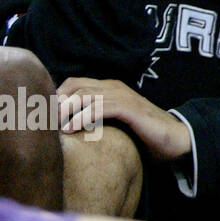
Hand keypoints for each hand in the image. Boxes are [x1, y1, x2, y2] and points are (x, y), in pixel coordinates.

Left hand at [57, 78, 191, 161]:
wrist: (176, 137)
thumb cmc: (145, 133)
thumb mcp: (116, 122)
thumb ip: (98, 118)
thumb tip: (68, 128)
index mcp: (111, 88)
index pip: (74, 83)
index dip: (56, 96)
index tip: (44, 115)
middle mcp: (116, 88)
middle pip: (75, 87)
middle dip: (56, 103)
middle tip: (43, 122)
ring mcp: (124, 97)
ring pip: (85, 95)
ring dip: (65, 111)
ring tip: (53, 126)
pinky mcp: (130, 109)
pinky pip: (100, 108)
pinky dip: (82, 117)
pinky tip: (71, 129)